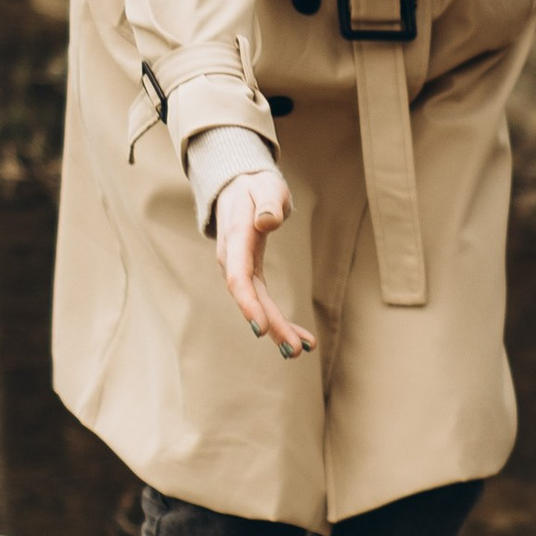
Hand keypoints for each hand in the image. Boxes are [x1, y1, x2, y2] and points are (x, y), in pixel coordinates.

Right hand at [214, 164, 314, 357]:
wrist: (236, 186)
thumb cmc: (255, 185)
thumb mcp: (265, 185)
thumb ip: (268, 203)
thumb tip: (268, 222)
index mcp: (236, 237)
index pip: (238, 276)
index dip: (248, 304)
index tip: (261, 328)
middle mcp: (232, 258)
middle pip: (250, 298)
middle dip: (272, 325)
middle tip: (294, 350)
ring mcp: (238, 268)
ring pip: (257, 304)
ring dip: (278, 328)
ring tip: (303, 349)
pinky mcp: (249, 273)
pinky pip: (262, 300)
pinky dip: (279, 319)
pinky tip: (300, 337)